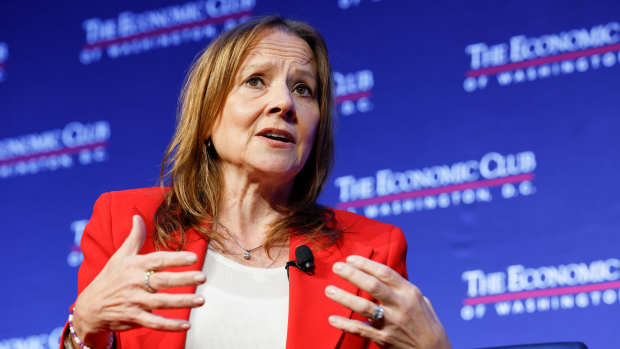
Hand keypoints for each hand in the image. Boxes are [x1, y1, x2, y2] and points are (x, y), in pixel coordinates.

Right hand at [72, 215, 205, 346]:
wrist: (89, 307)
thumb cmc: (109, 278)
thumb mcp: (120, 256)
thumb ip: (134, 237)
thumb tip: (137, 216)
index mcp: (134, 266)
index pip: (158, 260)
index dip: (176, 258)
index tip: (193, 257)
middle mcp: (135, 283)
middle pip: (163, 281)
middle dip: (183, 279)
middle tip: (202, 277)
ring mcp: (135, 301)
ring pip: (162, 302)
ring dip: (182, 302)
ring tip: (201, 300)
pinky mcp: (134, 318)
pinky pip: (154, 322)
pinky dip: (170, 325)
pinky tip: (186, 324)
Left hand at [325, 255, 450, 348]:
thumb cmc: (426, 323)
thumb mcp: (420, 299)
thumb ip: (401, 288)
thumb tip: (382, 275)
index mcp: (408, 292)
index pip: (384, 273)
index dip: (366, 264)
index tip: (350, 258)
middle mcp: (399, 305)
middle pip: (372, 286)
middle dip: (352, 274)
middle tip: (336, 267)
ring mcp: (391, 322)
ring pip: (363, 307)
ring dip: (344, 297)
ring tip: (329, 290)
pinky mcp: (384, 339)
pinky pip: (361, 330)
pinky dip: (345, 324)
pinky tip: (333, 318)